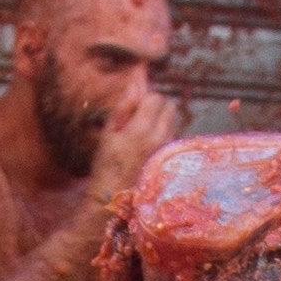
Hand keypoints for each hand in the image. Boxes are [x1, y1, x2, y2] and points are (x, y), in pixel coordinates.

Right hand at [88, 85, 179, 203]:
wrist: (114, 197)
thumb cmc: (107, 164)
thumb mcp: (108, 133)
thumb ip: (123, 106)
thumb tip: (134, 84)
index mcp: (142, 129)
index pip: (155, 97)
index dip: (145, 99)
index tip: (134, 109)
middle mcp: (159, 137)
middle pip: (170, 106)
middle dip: (158, 106)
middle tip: (141, 117)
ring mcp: (167, 148)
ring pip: (174, 120)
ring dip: (163, 119)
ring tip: (145, 132)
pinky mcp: (170, 158)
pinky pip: (173, 135)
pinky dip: (165, 133)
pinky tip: (150, 144)